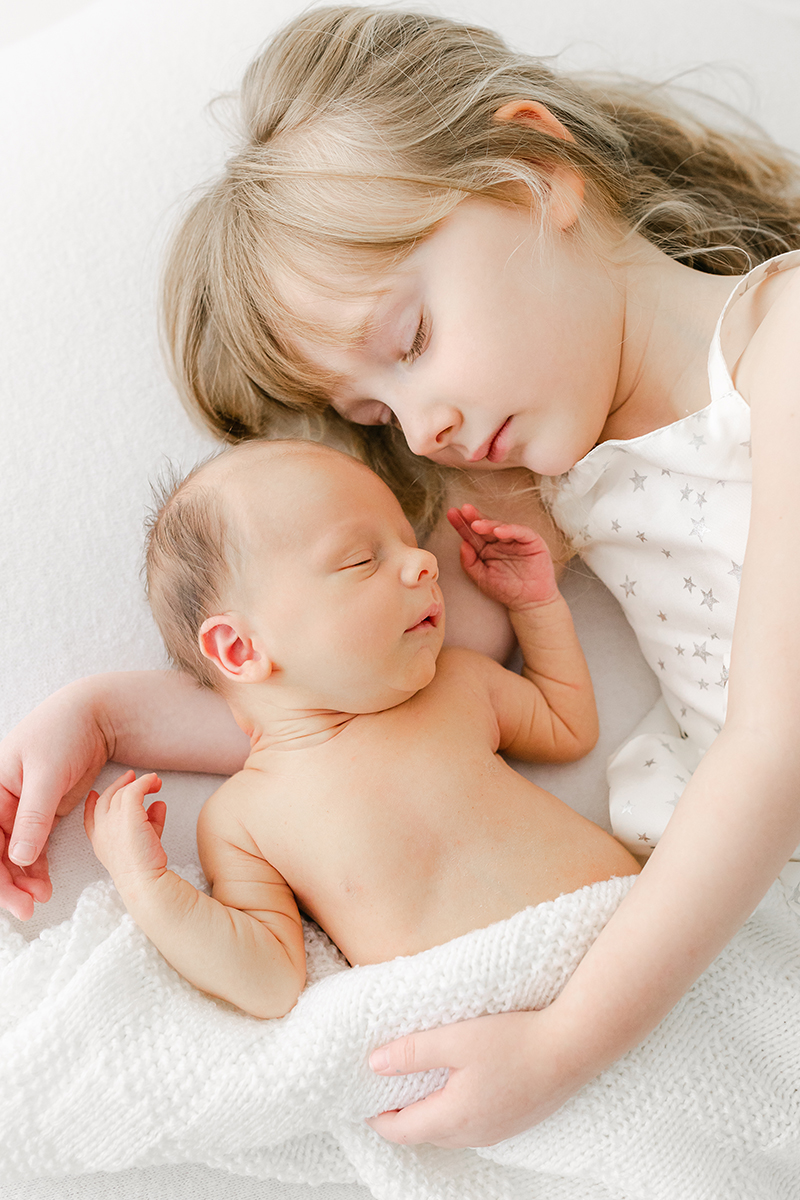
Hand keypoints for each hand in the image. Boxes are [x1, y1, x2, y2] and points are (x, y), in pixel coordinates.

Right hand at [0, 682, 113, 918]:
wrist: (94, 716)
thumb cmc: (64, 732)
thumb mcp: (46, 773)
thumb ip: (33, 815)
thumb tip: (19, 857)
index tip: (13, 898)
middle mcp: (1, 801)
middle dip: (9, 883)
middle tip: (28, 908)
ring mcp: (21, 808)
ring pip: (14, 853)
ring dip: (23, 879)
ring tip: (39, 899)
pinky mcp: (42, 812)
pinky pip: (33, 845)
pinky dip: (36, 866)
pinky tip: (43, 885)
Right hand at [84, 771, 166, 892]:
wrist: (145, 881)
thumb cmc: (147, 867)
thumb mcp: (145, 842)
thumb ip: (150, 823)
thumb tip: (158, 804)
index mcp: (100, 843)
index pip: (90, 819)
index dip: (91, 805)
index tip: (95, 795)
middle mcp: (102, 831)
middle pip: (105, 800)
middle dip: (117, 786)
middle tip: (130, 777)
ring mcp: (112, 821)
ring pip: (122, 793)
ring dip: (138, 784)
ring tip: (154, 782)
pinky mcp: (128, 813)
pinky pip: (135, 789)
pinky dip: (145, 782)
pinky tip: (155, 781)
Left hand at [367, 1005, 587, 1147]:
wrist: (574, 1047)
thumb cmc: (515, 1040)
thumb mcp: (455, 1038)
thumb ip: (412, 1052)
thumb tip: (374, 1064)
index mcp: (453, 1118)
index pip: (400, 1131)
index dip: (377, 1116)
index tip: (363, 1095)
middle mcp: (473, 1135)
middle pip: (423, 1133)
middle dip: (400, 1113)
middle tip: (386, 1083)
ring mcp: (497, 1132)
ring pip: (448, 1129)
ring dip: (428, 1110)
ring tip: (418, 1079)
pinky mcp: (514, 1121)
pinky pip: (472, 1123)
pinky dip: (454, 1107)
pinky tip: (458, 1081)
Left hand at [447, 505, 558, 611]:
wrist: (529, 601)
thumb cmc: (506, 590)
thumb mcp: (482, 578)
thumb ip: (469, 563)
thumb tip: (462, 544)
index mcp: (486, 549)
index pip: (472, 534)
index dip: (462, 524)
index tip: (451, 514)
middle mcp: (499, 541)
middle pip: (484, 526)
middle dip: (473, 517)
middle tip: (463, 510)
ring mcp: (515, 540)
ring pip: (500, 526)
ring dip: (488, 524)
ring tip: (476, 524)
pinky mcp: (531, 541)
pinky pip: (520, 532)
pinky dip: (510, 530)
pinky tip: (499, 531)